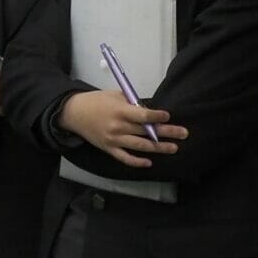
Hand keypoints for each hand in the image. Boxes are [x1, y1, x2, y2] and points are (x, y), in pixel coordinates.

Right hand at [57, 88, 186, 167]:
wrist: (73, 113)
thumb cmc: (96, 101)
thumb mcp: (114, 95)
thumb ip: (132, 103)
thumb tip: (150, 112)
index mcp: (119, 111)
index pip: (142, 115)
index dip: (156, 117)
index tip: (167, 116)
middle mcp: (118, 127)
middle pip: (146, 131)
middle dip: (167, 132)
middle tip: (184, 133)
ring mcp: (113, 139)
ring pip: (140, 146)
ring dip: (158, 147)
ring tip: (173, 148)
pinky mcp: (108, 148)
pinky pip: (125, 158)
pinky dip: (137, 162)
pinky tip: (149, 162)